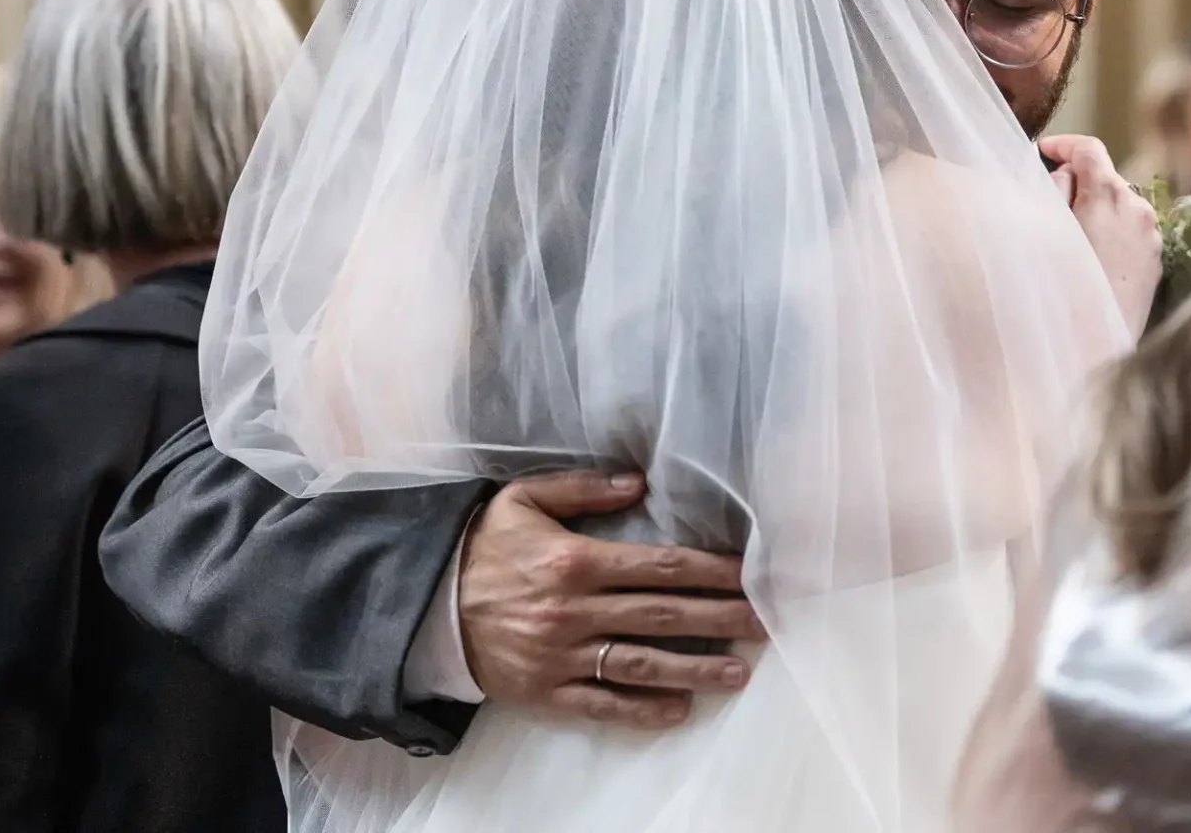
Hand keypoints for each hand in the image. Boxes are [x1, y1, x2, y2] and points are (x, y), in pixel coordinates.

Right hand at [457, 470, 762, 729]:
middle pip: (664, 614)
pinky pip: (602, 705)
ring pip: (642, 663)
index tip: (748, 572)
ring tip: (739, 671)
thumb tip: (637, 482)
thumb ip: (582, 488)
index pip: (660, 566)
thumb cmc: (481, 547)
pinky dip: (642, 709)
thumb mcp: (523, 499)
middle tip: (766, 621)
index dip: (710, 570)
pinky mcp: (546, 692)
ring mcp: (561, 656)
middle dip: (721, 616)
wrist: (423, 605)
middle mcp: (575, 610)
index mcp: (575, 560)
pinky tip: (679, 707)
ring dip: (695, 668)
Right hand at [1039, 134, 1162, 333]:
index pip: (1090, 149)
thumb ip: (1053, 192)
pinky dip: (1111, 231)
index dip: (1063, 145)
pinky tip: (1090, 258)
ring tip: (1069, 236)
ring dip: (1095, 208)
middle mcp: (1137, 209)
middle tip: (1047, 202)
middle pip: (1105, 177)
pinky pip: (1132, 231)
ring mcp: (1151, 236)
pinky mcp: (1156, 261)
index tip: (1043, 152)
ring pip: (1119, 205)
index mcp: (1108, 196)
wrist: (1093, 351)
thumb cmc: (1061, 292)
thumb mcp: (1045, 231)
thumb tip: (1063, 176)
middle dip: (1077, 182)